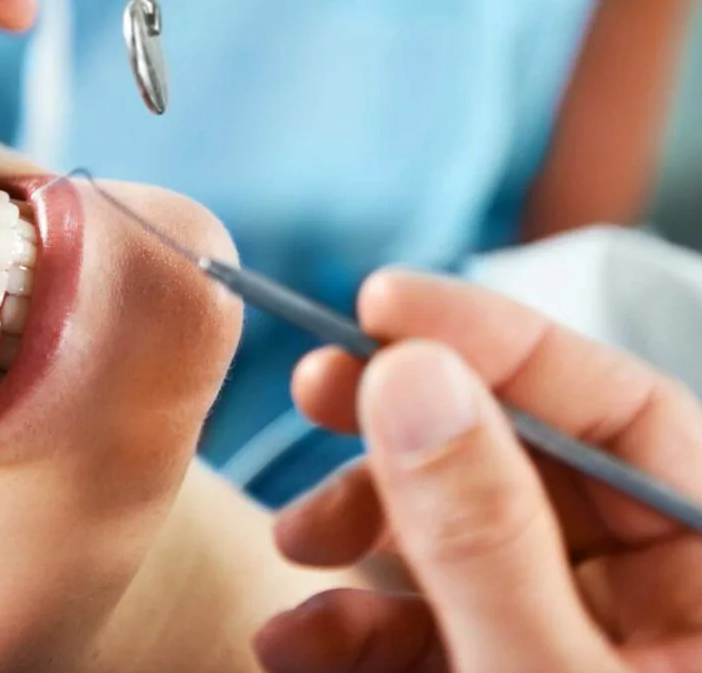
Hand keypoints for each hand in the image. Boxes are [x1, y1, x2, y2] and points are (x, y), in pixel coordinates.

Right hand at [254, 270, 701, 672]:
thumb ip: (485, 536)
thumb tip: (409, 377)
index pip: (621, 411)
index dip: (501, 340)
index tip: (383, 302)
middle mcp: (646, 602)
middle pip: (518, 458)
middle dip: (402, 424)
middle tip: (315, 386)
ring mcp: (563, 640)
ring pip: (455, 533)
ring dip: (358, 525)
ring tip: (295, 539)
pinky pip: (424, 621)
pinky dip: (350, 621)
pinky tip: (294, 640)